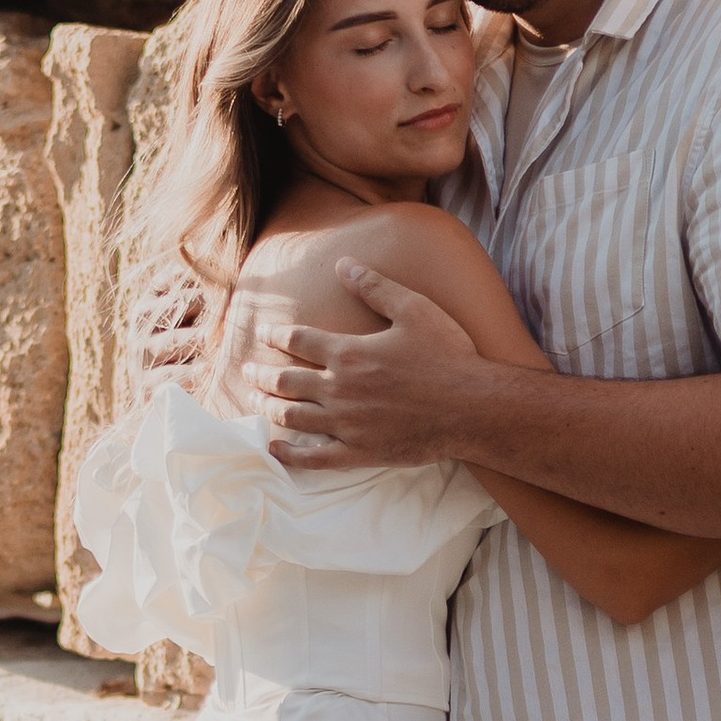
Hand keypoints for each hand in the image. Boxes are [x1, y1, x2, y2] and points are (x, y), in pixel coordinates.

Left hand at [242, 264, 485, 468]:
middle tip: (247, 370)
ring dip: (267, 406)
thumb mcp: (414, 309)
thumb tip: (343, 262)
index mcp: (349, 352)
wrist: (473, 407)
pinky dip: (290, 453)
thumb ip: (375, 286)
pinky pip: (314, 457)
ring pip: (292, 416)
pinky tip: (275, 449)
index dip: (276, 334)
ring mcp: (346, 424)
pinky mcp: (358, 452)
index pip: (298, 340)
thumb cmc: (448, 355)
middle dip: (261, 373)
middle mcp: (339, 389)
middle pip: (286, 379)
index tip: (263, 332)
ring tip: (254, 400)